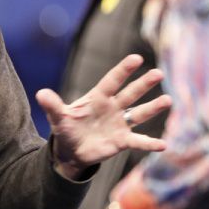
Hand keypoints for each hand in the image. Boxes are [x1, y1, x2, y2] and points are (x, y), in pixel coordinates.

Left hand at [35, 54, 171, 178]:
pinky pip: (138, 141)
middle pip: (130, 93)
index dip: (123, 70)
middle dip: (144, 84)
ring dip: (153, 108)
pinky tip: (164, 145)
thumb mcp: (58, 117)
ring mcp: (119, 123)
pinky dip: (150, 143)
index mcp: (98, 97)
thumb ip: (52, 105)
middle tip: (159, 73)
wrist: (71, 150)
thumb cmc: (67, 128)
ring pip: (139, 113)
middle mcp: (113, 107)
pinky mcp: (122, 140)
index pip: (112, 81)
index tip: (137, 58)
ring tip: (168, 100)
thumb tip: (40, 94)